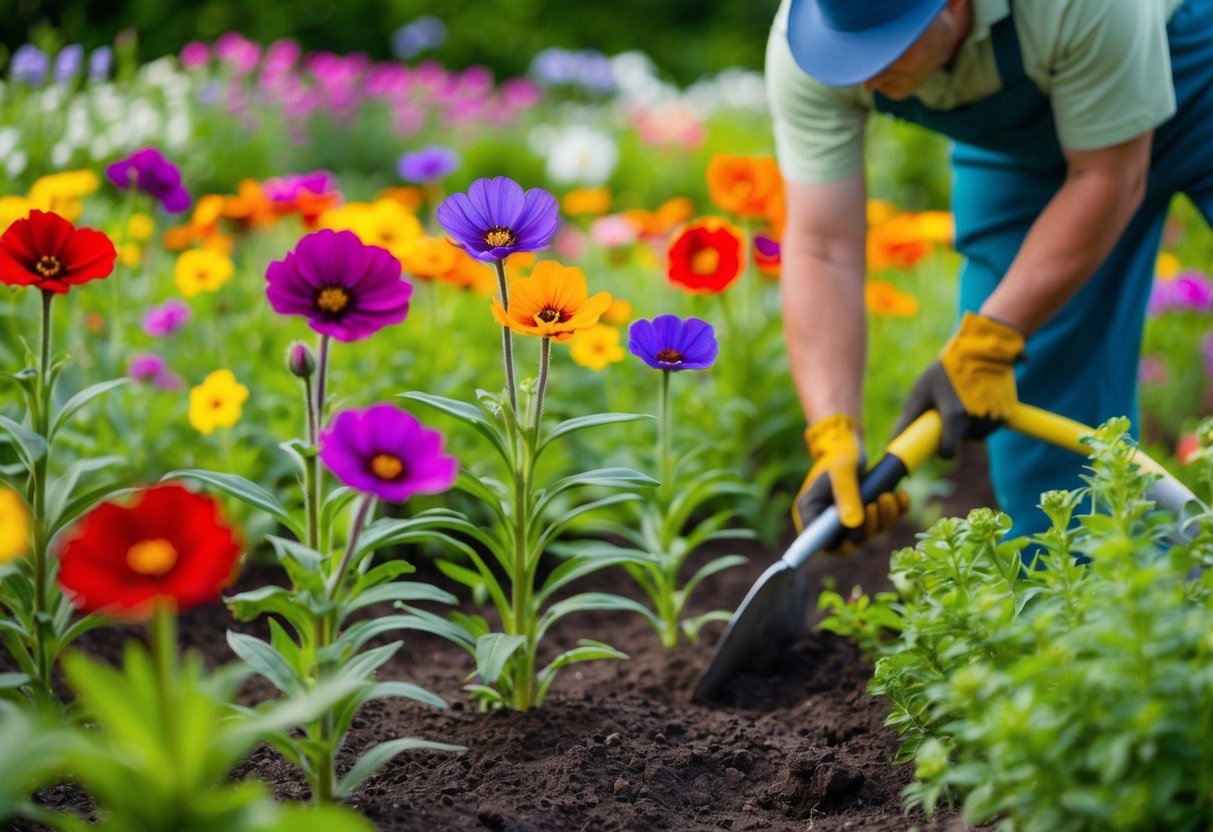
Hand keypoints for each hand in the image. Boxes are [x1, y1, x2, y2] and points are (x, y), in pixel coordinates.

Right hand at [792, 414, 909, 551]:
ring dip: (884, 519)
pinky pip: (885, 522)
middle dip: (868, 528)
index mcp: (813, 512)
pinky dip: (896, 512)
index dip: (837, 548)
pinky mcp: (868, 513)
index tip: (852, 540)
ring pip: (870, 533)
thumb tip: (854, 525)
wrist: (849, 444)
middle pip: (850, 542)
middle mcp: (830, 521)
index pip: (821, 544)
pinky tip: (900, 496)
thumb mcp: (842, 471)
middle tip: (875, 505)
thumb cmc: (839, 455)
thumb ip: (845, 496)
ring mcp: (851, 519)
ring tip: (887, 496)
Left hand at [893, 312, 1024, 458]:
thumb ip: (909, 418)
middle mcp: (977, 418)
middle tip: (950, 406)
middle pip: (964, 440)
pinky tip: (977, 399)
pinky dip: (984, 418)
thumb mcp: (923, 391)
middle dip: (956, 430)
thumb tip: (893, 441)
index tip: (939, 443)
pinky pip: (992, 425)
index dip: (942, 450)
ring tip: (963, 400)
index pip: (948, 451)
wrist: (981, 347)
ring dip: (971, 425)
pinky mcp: (1007, 409)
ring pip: (979, 434)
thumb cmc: (946, 369)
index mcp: (954, 414)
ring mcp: (995, 414)